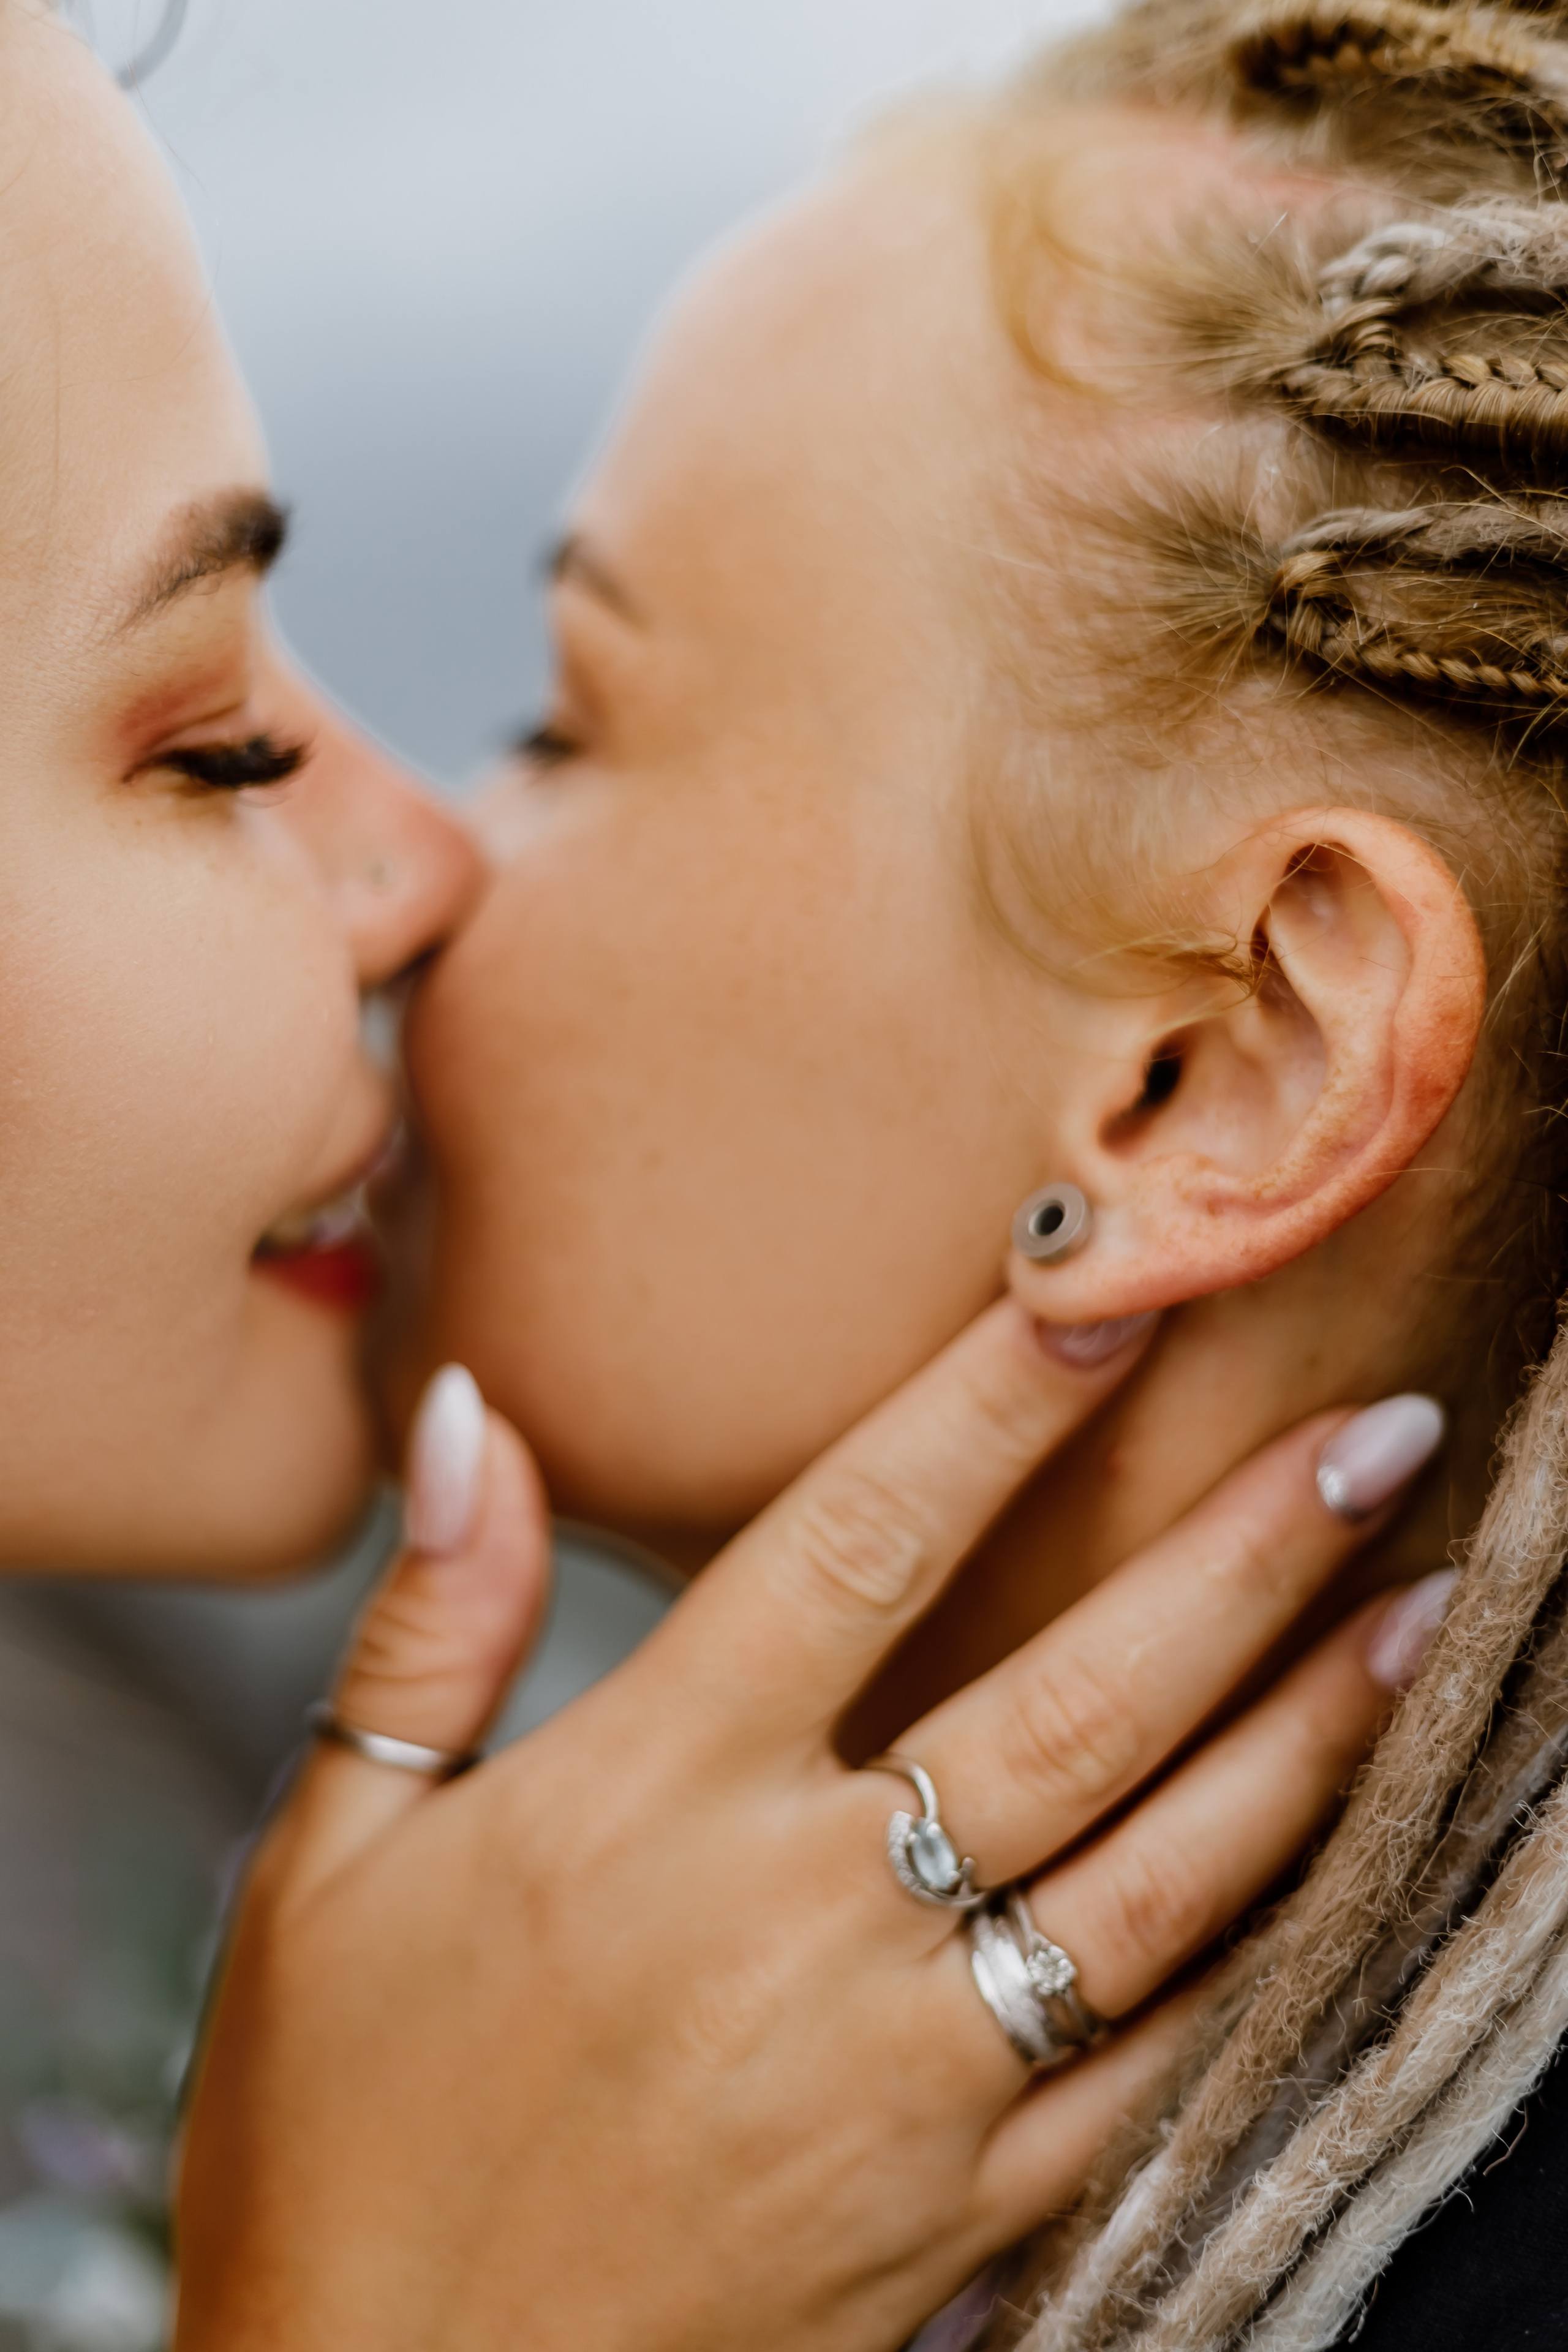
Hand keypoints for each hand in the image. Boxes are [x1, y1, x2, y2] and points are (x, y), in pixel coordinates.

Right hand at [174, 1304, 1440, 2351]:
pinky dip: (1256, 1953)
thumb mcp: (330, 1861)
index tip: (1116, 1293)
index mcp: (645, 1795)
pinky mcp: (955, 2207)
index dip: (998, 1404)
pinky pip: (1147, 2064)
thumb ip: (428, 1626)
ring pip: (1162, 1875)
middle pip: (1075, 1698)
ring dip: (1310, 1735)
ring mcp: (900, 2070)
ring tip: (1422, 1614)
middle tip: (1387, 1435)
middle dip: (1247, 1554)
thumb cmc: (336, 2138)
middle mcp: (799, 1912)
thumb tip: (469, 1413)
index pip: (858, 1541)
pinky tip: (1337, 1863)